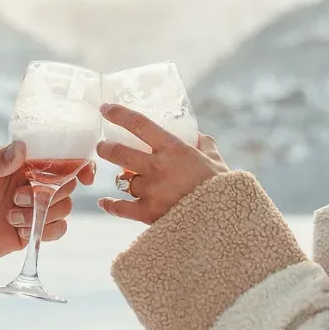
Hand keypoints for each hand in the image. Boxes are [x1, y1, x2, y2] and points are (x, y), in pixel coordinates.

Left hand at [0, 142, 96, 262]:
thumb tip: (21, 148)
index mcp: (20, 163)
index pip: (58, 158)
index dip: (77, 164)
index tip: (84, 175)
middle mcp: (31, 183)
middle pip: (66, 185)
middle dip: (51, 193)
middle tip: (19, 197)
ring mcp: (31, 208)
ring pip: (63, 209)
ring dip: (43, 213)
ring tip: (11, 215)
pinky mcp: (28, 232)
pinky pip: (53, 231)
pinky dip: (44, 232)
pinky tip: (17, 229)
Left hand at [96, 104, 230, 224]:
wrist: (225, 220)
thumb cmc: (222, 188)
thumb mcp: (216, 159)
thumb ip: (204, 145)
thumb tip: (197, 136)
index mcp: (173, 148)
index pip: (138, 124)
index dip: (118, 114)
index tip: (105, 109)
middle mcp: (157, 167)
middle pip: (119, 152)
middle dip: (106, 148)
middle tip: (103, 147)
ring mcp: (150, 190)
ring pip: (122, 180)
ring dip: (121, 178)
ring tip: (123, 178)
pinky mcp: (148, 213)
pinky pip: (120, 208)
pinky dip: (110, 205)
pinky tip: (105, 202)